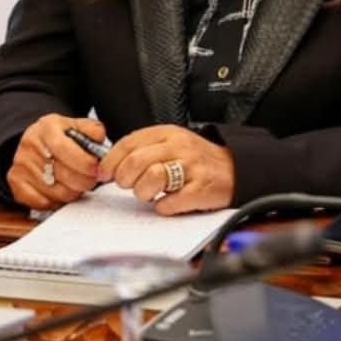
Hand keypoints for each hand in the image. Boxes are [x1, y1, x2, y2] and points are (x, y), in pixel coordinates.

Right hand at [6, 114, 107, 210]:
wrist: (36, 142)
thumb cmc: (60, 137)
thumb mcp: (76, 126)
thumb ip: (92, 130)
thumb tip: (99, 137)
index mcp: (46, 128)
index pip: (64, 149)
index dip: (84, 163)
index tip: (96, 169)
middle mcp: (30, 145)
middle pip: (62, 175)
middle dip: (84, 181)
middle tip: (92, 179)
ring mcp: (20, 165)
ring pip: (57, 192)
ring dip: (73, 192)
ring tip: (77, 183)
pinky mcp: (15, 182)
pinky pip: (43, 202)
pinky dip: (57, 201)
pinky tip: (61, 189)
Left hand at [98, 124, 233, 214]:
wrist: (235, 169)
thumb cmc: (196, 159)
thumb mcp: (170, 143)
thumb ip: (142, 149)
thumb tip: (108, 166)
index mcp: (166, 134)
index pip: (127, 144)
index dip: (110, 161)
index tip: (104, 174)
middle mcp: (178, 147)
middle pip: (135, 162)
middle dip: (124, 179)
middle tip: (129, 186)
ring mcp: (191, 168)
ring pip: (150, 179)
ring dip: (143, 193)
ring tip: (151, 194)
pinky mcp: (201, 190)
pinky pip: (170, 203)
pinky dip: (163, 207)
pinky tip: (167, 203)